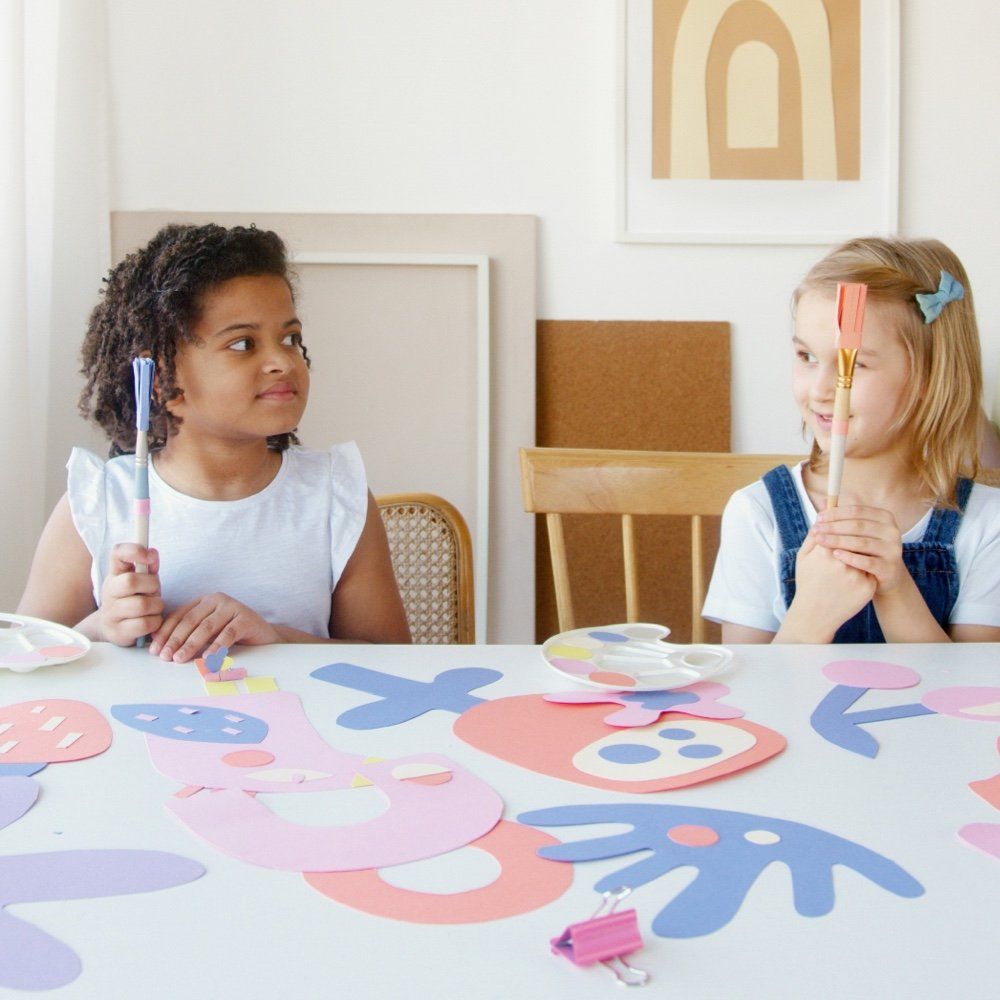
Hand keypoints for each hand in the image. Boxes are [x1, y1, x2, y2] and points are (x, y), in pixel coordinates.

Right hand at [99, 544, 164, 645]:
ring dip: (156, 605)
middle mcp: (109, 591)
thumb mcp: (142, 581)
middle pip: (131, 581)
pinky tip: (151, 620)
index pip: (117, 553)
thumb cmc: (133, 599)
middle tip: (154, 591)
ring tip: (153, 607)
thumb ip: (149, 567)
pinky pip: (145, 624)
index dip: (133, 550)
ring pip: (142, 605)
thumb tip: (153, 552)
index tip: (149, 555)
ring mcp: (111, 613)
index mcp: (115, 574)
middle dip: (152, 585)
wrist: (114, 628)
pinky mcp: (117, 632)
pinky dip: (155, 622)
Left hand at [148, 593, 279, 661]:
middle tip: (165, 656)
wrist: (264, 636)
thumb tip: (157, 642)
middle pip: (191, 620)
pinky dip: (216, 646)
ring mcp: (233, 607)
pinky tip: (207, 657)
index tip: (155, 650)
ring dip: (191, 644)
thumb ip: (188, 633)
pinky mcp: (246, 618)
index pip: (180, 615)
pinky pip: (228, 633)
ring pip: (207, 627)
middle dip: (175, 639)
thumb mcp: (207, 632)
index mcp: (204, 601)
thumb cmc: (232, 634)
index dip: (165, 632)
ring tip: (180, 658)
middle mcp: (217, 600)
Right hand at [787, 532, 876, 636]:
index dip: (840, 523)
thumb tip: (823, 513)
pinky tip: (858, 569)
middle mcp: (842, 562)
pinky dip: (866, 565)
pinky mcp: (867, 586)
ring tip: (854, 551)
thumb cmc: (807, 582)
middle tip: (851, 532)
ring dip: (862, 547)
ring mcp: (856, 575)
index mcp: (824, 552)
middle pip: (856, 537)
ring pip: (866, 552)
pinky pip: (870, 568)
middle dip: (853, 532)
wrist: (815, 614)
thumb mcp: (803, 557)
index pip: (839, 526)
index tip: (839, 522)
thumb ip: (814, 534)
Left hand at [811, 505, 906, 593]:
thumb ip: (841, 517)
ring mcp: (893, 550)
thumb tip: (822, 500)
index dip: (836, 513)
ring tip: (819, 541)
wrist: (886, 575)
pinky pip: (867, 562)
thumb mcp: (856, 532)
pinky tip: (835, 555)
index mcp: (884, 517)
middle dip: (834, 527)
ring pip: (862, 543)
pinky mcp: (889, 568)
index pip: (857, 511)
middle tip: (815, 530)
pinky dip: (850, 557)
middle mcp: (892, 531)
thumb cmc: (866, 549)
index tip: (818, 518)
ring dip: (838, 541)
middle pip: (858, 526)